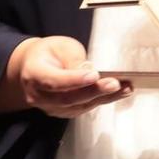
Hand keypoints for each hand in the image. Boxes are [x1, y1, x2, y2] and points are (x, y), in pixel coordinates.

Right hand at [9, 36, 132, 117]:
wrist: (34, 66)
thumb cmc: (49, 53)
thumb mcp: (61, 46)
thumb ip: (73, 58)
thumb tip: (89, 70)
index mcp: (34, 74)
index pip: (54, 81)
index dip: (74, 80)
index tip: (94, 75)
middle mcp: (39, 96)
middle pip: (68, 98)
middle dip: (94, 91)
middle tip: (114, 84)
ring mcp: (50, 107)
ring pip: (79, 106)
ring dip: (104, 97)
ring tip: (124, 87)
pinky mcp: (63, 112)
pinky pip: (84, 108)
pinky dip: (102, 100)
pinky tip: (119, 93)